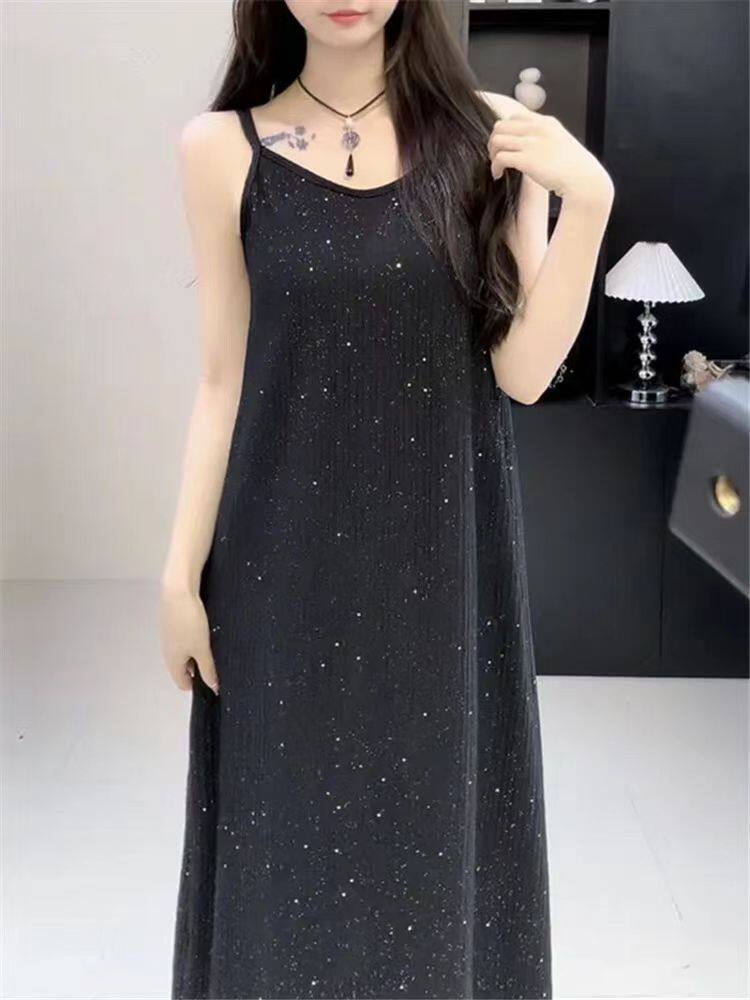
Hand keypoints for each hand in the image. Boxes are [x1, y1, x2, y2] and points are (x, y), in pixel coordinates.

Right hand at [159, 583, 219, 694]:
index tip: (212, 677)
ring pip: (184, 652)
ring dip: (197, 651)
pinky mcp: (172, 625)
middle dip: (199, 667)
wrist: (178, 591)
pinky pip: (183, 639)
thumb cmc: (188, 620)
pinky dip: (193, 638)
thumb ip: (208, 669)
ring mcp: (168, 638)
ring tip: (209, 640)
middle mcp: (167, 652)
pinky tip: (202, 628)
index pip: (183, 683)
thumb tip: (213, 686)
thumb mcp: (203, 649)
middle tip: (213, 657)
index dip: (198, 684)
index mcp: (172, 662)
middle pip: (183, 668)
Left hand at [487, 95, 613, 205]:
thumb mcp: (562, 143)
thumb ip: (547, 139)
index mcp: (547, 123)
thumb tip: (532, 147)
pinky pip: (499, 158)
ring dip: (492, 153)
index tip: (506, 144)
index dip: (506, 130)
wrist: (584, 180)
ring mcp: (531, 143)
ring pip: (496, 139)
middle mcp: (537, 129)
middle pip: (501, 125)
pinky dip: (494, 167)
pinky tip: (498, 175)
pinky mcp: (526, 160)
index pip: (516, 116)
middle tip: (495, 155)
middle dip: (494, 140)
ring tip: (496, 166)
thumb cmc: (575, 168)